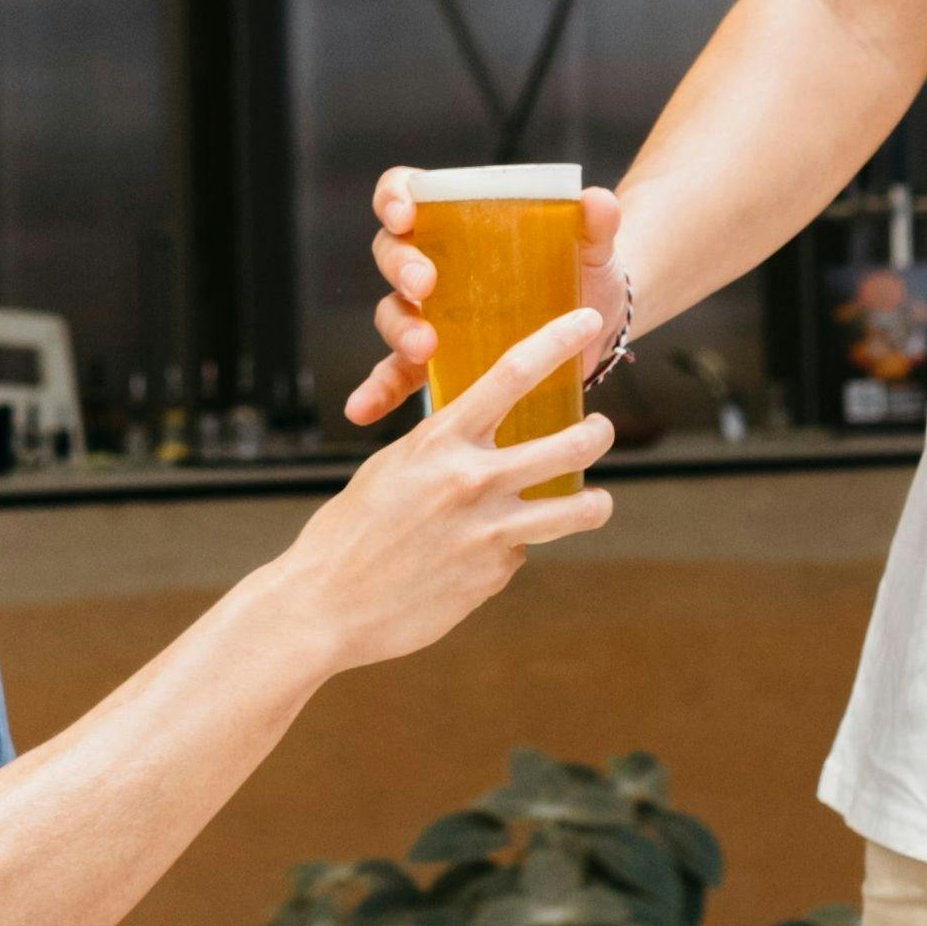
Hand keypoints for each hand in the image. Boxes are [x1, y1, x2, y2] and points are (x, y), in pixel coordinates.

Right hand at [271, 309, 616, 661]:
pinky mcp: (494, 575)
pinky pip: (522, 552)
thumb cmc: (351, 530)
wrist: (327, 605)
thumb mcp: (394, 468)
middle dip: (597, 433)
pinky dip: (510, 551)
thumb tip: (476, 440)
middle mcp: (473, 480)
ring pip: (578, 509)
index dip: (558, 341)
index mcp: (441, 440)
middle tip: (600, 430)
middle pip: (571, 443)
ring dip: (595, 503)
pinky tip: (478, 559)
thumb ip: (440, 449)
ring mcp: (490, 532)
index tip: (588, 321)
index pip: (513, 373)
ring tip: (596, 502)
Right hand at [343, 168, 638, 428]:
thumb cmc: (584, 272)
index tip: (407, 214)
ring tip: (423, 347)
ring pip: (394, 312)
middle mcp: (434, 262)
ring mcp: (429, 313)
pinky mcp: (434, 359)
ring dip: (400, 327)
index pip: (406, 192)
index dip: (395, 197)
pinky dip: (377, 391)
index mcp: (458, 221)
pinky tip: (363, 411)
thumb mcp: (593, 249)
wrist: (596, 323)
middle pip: (393, 253)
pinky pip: (396, 373)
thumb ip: (596, 225)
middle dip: (401, 266)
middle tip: (424, 284)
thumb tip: (599, 201)